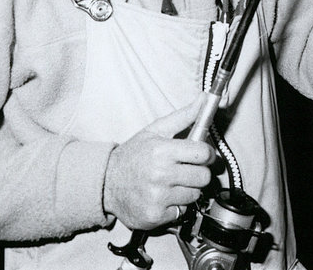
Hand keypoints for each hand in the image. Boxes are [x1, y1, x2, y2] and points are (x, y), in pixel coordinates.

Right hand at [103, 102, 214, 229]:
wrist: (105, 183)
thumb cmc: (133, 155)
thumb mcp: (156, 130)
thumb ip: (185, 115)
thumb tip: (206, 97)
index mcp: (162, 151)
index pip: (204, 154)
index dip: (206, 154)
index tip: (201, 155)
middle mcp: (160, 175)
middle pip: (203, 177)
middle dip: (198, 172)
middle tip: (184, 170)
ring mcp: (157, 197)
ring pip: (194, 195)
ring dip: (187, 190)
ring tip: (170, 183)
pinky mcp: (154, 216)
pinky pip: (181, 211)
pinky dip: (175, 206)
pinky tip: (162, 197)